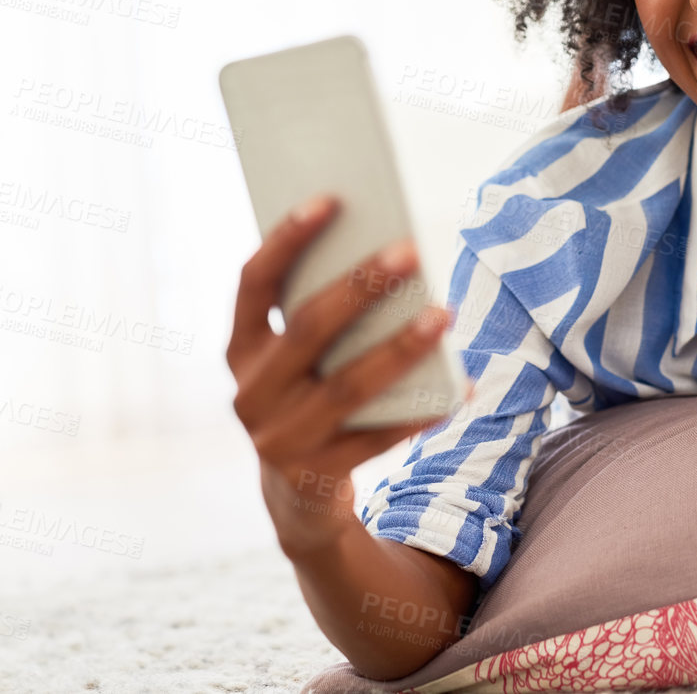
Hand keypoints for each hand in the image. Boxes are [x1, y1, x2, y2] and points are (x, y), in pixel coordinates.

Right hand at [226, 193, 472, 560]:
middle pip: (307, 330)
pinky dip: (418, 413)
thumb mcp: (297, 362)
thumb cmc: (309, 398)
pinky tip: (456, 389)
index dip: (286, 239)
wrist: (297, 498)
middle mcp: (250, 394)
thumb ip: (320, 317)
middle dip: (359, 286)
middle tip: (408, 250)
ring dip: (399, 348)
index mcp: (240, 351)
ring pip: (347, 385)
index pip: (254, 283)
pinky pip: (377, 438)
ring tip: (444, 315)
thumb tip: (388, 260)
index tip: (330, 199)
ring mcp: (279, 439)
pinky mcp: (315, 477)